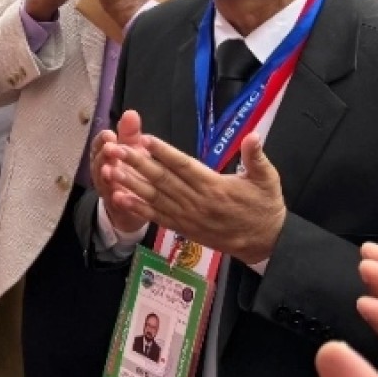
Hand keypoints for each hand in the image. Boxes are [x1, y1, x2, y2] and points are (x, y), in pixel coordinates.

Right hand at [92, 110, 154, 233]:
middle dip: (103, 155)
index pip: (98, 145)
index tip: (110, 134)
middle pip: (98, 163)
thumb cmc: (131, 170)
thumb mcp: (132, 150)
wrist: (133, 205)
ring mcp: (108, 190)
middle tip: (110, 148)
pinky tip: (120, 194)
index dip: (102, 140)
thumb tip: (131, 112)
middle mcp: (102, 172)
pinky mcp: (117, 207)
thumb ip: (130, 133)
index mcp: (105, 156)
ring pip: (103, 183)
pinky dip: (116, 199)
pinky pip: (115, 203)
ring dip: (106, 176)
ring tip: (110, 170)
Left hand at [96, 131, 286, 264]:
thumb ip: (257, 157)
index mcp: (215, 187)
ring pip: (155, 198)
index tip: (145, 139)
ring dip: (131, 184)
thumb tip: (254, 135)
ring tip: (110, 170)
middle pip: (162, 180)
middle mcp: (197, 202)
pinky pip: (156, 217)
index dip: (164, 153)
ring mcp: (188, 217)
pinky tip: (119, 198)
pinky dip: (137, 208)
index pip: (184, 166)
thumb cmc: (264, 205)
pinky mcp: (183, 228)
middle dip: (137, 163)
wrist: (265, 241)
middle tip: (117, 149)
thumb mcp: (267, 178)